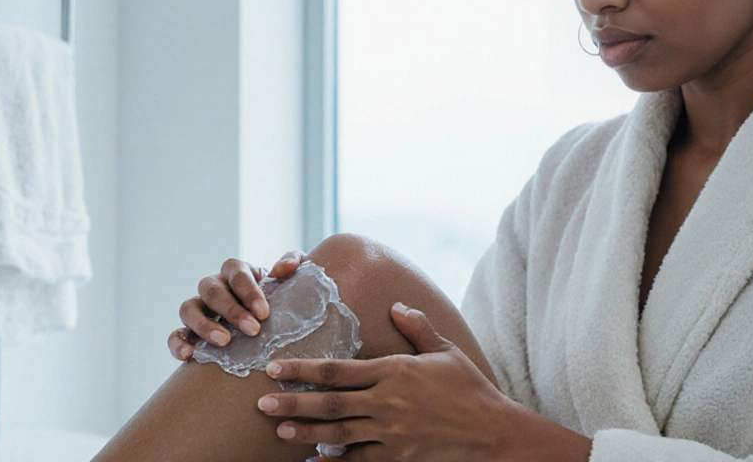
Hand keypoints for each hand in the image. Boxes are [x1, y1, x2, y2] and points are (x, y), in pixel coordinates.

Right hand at [168, 250, 304, 359]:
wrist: (269, 321)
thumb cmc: (281, 296)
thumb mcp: (292, 276)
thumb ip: (293, 263)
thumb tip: (283, 268)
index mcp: (236, 271)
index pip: (236, 273)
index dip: (248, 291)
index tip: (264, 312)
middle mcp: (214, 286)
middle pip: (212, 290)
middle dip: (232, 311)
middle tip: (253, 330)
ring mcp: (199, 308)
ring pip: (188, 308)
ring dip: (204, 325)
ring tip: (224, 342)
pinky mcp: (189, 331)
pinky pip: (175, 334)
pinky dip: (177, 343)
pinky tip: (188, 356)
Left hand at [254, 302, 524, 460]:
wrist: (492, 431)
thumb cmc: (469, 387)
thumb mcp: (445, 350)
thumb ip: (417, 327)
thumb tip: (396, 305)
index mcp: (394, 371)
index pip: (338, 369)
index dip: (303, 369)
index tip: (276, 368)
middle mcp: (387, 402)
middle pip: (330, 403)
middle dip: (292, 402)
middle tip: (261, 404)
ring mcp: (391, 433)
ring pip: (338, 434)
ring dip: (306, 432)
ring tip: (280, 431)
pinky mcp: (398, 458)